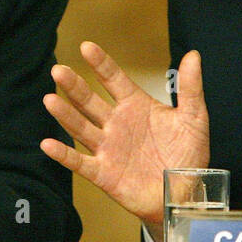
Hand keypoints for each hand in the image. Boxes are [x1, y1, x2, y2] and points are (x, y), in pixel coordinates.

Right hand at [41, 41, 209, 230]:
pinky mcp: (104, 173)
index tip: (86, 47)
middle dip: (74, 86)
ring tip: (49, 100)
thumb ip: (191, 88)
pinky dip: (63, 155)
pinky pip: (80, 162)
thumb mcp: (194, 118)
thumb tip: (193, 55)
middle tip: (58, 70)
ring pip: (80, 128)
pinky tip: (48, 144)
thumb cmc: (188, 156)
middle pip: (89, 101)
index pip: (113, 79)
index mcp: (135, 106)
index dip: (100, 64)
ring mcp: (108, 148)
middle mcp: (116, 124)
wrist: (185, 194)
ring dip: (65, 115)